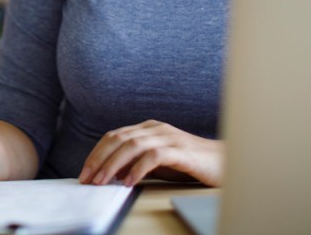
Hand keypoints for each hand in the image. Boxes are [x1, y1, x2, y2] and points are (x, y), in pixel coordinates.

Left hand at [78, 120, 223, 186]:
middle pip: (118, 139)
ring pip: (132, 146)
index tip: (85, 173)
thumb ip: (137, 163)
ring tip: (102, 182)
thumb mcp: (158, 163)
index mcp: (148, 128)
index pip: (114, 136)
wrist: (225, 163)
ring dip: (113, 165)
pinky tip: (129, 183)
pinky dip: (138, 169)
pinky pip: (153, 157)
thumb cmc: (190, 164)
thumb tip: (111, 175)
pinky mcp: (181, 151)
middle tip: (87, 179)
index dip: (96, 153)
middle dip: (98, 159)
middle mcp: (156, 129)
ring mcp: (168, 137)